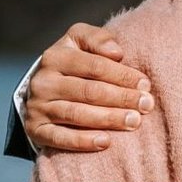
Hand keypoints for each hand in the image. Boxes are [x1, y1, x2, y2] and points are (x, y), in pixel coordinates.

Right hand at [25, 24, 154, 151]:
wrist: (44, 89)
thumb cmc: (74, 64)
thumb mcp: (81, 42)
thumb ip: (98, 39)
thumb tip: (117, 53)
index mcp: (56, 56)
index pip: (95, 66)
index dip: (123, 76)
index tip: (145, 85)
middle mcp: (43, 82)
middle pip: (89, 91)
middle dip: (122, 98)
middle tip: (146, 105)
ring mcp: (38, 106)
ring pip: (77, 114)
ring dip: (109, 119)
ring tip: (134, 121)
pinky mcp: (35, 129)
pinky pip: (59, 138)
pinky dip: (83, 141)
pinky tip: (106, 142)